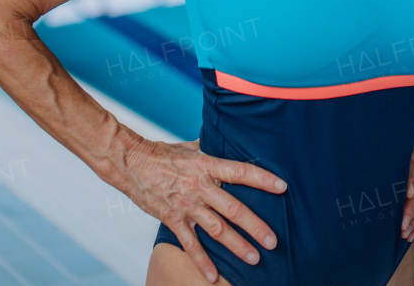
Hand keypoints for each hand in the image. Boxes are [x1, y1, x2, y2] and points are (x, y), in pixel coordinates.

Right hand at [120, 137, 287, 282]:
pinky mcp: (172, 219)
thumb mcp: (191, 147)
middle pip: (234, 208)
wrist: (131, 162)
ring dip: (237, 245)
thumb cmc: (163, 153)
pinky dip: (202, 261)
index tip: (282, 187)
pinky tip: (214, 276)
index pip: (240, 172)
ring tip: (254, 258)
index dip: (262, 179)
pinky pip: (190, 243)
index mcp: (207, 165)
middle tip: (273, 241)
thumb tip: (228, 142)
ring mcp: (186, 205)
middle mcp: (200, 187)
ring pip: (217, 229)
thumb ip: (212, 151)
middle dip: (255, 226)